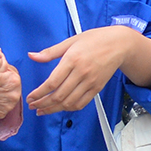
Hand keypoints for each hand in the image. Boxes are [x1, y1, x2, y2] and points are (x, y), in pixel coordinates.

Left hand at [25, 26, 150, 114]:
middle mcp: (81, 73)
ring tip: (42, 110)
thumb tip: (32, 56)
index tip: (30, 97)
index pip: (52, 82)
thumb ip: (50, 52)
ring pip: (69, 102)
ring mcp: (90, 82)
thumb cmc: (94, 40)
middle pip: (59, 96)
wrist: (119, 44)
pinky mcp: (97, 88)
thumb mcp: (70, 41)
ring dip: (54, 109)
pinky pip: (81, 103)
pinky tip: (60, 108)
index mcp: (72, 60)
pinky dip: (69, 108)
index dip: (39, 93)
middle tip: (32, 106)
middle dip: (43, 104)